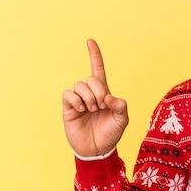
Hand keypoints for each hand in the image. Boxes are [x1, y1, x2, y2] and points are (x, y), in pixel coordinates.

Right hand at [62, 39, 128, 156]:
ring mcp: (78, 100)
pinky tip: (81, 111)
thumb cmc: (111, 134)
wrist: (98, 150)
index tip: (90, 41)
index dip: (95, 55)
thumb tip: (107, 96)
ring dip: (88, 97)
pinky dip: (76, 101)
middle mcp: (90, 94)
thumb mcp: (122, 120)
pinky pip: (68, 94)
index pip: (98, 70)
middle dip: (98, 91)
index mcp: (104, 93)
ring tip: (91, 110)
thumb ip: (120, 105)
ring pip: (79, 85)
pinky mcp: (68, 108)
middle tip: (101, 106)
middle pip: (91, 78)